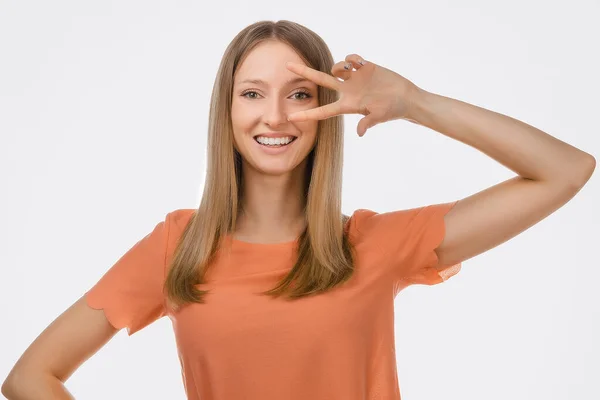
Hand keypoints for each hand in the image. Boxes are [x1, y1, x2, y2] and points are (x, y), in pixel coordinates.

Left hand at [286, 54, 421, 135]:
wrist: (406, 98)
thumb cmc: (394, 109)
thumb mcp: (380, 116)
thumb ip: (368, 122)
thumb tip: (360, 133)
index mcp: (348, 105)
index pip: (324, 111)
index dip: (308, 113)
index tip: (291, 116)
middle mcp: (347, 91)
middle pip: (320, 81)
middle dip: (304, 73)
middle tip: (287, 66)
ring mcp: (354, 79)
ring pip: (336, 68)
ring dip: (338, 65)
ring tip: (350, 68)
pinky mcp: (364, 68)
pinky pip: (351, 59)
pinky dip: (352, 59)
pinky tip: (360, 63)